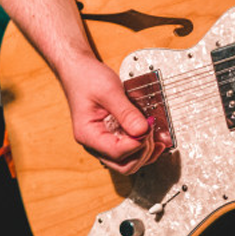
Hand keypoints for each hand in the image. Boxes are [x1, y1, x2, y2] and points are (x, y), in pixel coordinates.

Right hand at [60, 57, 170, 174]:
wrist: (78, 70)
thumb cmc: (87, 78)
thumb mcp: (109, 91)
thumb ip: (127, 112)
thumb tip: (143, 131)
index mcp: (88, 134)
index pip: (116, 152)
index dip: (137, 144)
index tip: (147, 129)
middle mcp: (94, 143)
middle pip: (124, 165)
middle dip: (143, 153)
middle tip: (151, 132)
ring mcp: (103, 142)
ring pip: (128, 162)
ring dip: (145, 153)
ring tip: (155, 136)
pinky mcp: (112, 137)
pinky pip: (129, 151)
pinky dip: (143, 147)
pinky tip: (152, 137)